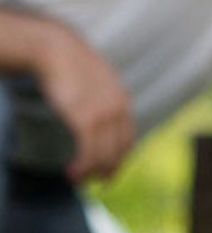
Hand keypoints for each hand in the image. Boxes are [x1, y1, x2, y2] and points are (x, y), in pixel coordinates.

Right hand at [36, 24, 135, 182]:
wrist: (60, 50)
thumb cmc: (75, 66)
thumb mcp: (99, 82)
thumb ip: (104, 99)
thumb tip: (100, 116)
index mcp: (124, 100)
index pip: (129, 138)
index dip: (121, 158)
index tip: (111, 171)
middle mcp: (118, 108)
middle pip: (119, 150)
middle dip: (109, 169)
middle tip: (96, 182)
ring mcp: (103, 113)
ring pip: (104, 154)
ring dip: (92, 172)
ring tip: (78, 179)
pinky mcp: (85, 118)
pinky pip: (88, 151)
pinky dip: (83, 166)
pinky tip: (72, 171)